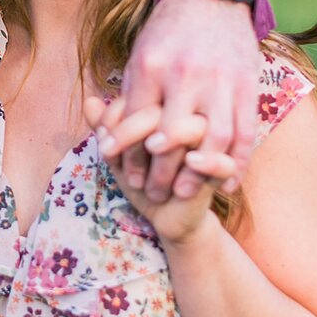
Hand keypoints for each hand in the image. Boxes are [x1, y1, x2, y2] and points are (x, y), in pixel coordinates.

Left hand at [85, 94, 234, 245]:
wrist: (172, 216)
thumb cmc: (145, 178)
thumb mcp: (120, 156)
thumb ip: (105, 128)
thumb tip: (88, 102)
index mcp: (164, 105)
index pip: (137, 100)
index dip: (116, 123)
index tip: (105, 152)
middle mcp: (189, 113)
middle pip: (161, 112)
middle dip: (135, 143)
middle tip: (125, 174)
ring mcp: (211, 136)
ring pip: (191, 129)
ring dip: (165, 161)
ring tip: (150, 187)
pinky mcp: (228, 162)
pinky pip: (224, 155)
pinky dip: (208, 161)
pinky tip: (190, 166)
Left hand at [119, 0, 261, 202]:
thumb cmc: (168, 30)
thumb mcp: (140, 54)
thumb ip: (129, 92)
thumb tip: (108, 130)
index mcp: (152, 65)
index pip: (136, 120)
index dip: (125, 148)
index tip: (118, 168)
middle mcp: (186, 74)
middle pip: (171, 135)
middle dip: (159, 169)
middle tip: (152, 192)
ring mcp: (220, 80)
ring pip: (212, 139)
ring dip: (198, 172)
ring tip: (183, 192)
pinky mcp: (247, 85)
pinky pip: (245, 132)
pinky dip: (238, 162)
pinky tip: (228, 182)